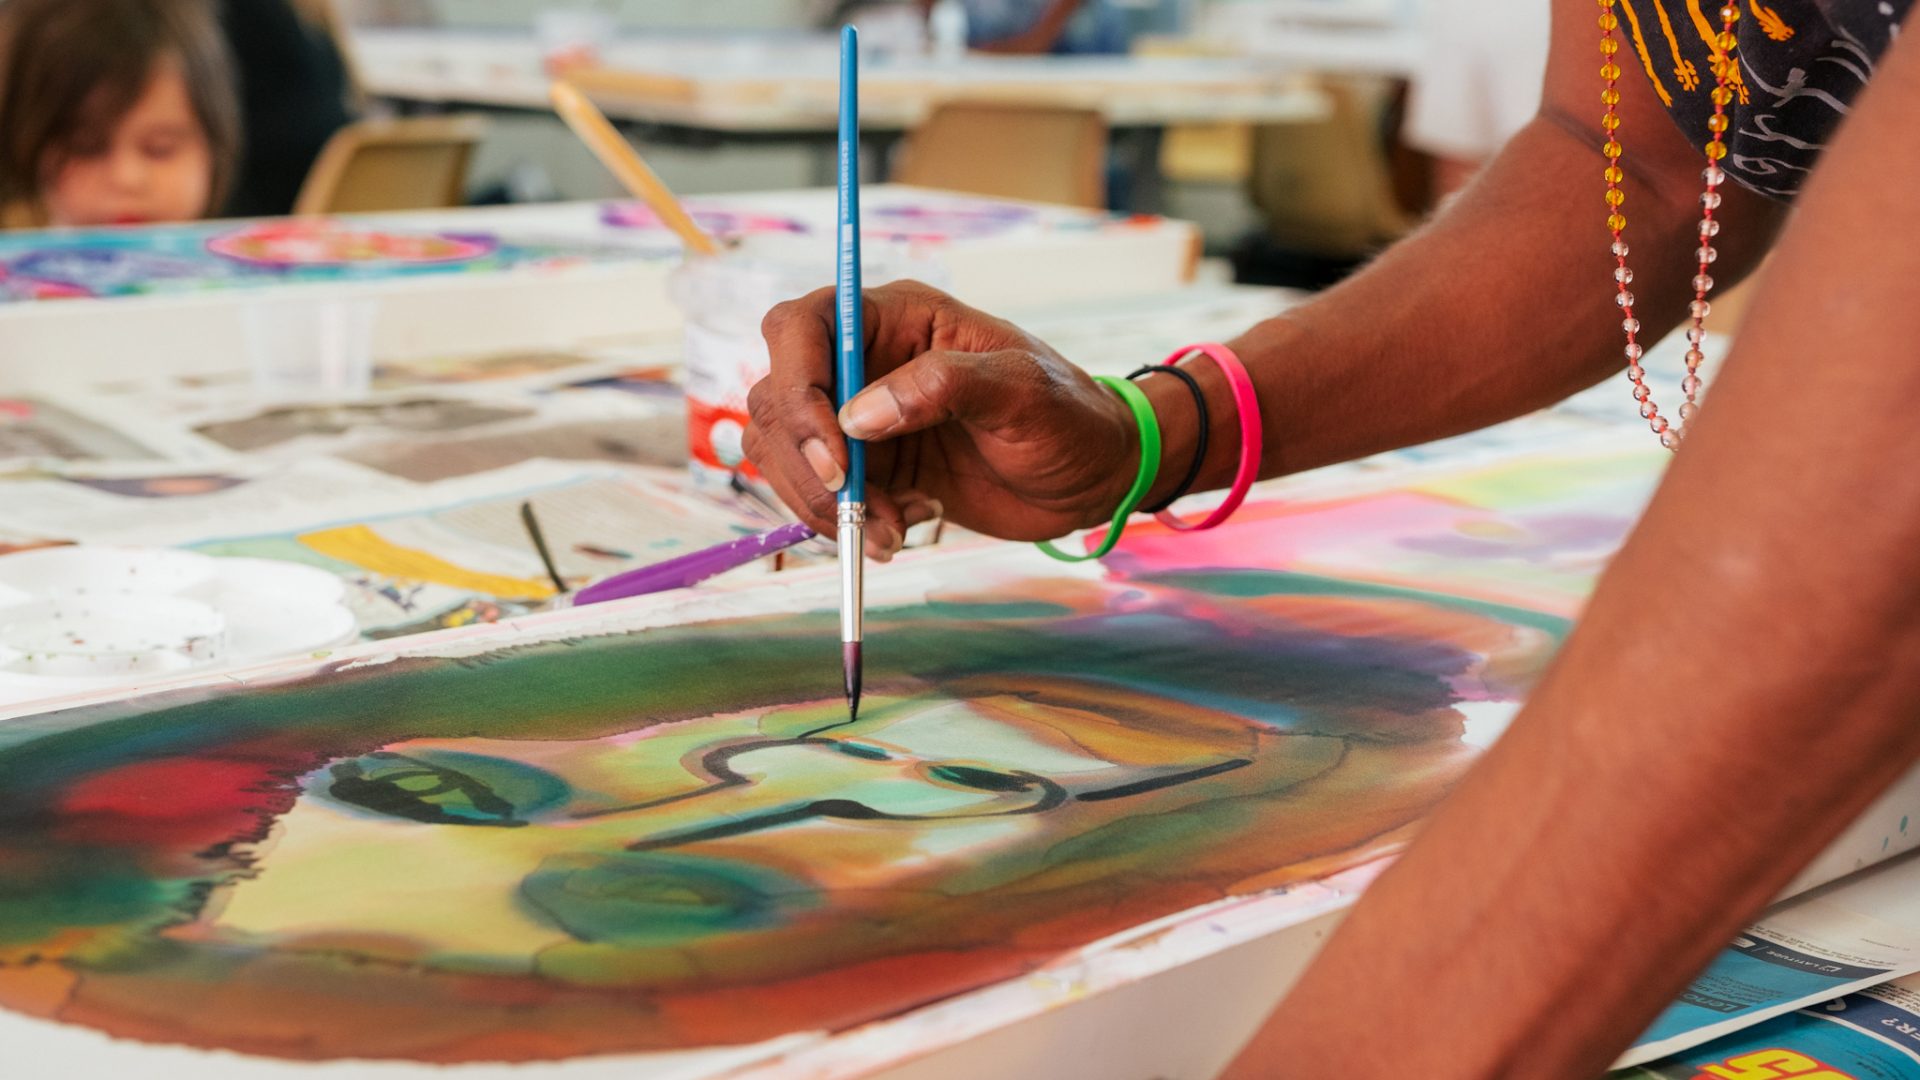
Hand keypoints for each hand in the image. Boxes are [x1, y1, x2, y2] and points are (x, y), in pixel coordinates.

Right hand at [743, 281, 1139, 557]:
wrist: (1091, 477)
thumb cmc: (1068, 417)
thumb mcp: (1021, 391)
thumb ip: (944, 386)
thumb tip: (859, 415)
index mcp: (896, 318)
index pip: (804, 327)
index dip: (798, 383)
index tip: (837, 451)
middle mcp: (864, 363)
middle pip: (778, 396)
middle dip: (806, 462)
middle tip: (860, 506)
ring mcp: (859, 418)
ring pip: (784, 453)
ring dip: (824, 504)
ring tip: (894, 529)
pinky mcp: (867, 470)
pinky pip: (815, 495)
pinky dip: (843, 524)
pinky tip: (903, 528)